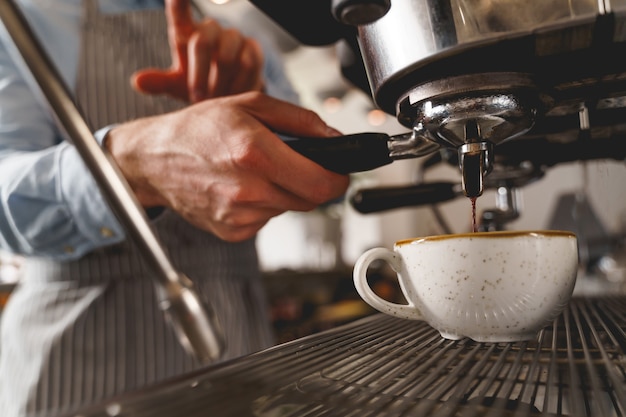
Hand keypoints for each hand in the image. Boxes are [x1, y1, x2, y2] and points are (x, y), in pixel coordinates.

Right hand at [105, 92, 349, 241]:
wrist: (154, 160)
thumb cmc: (197, 129)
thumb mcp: (250, 104)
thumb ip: (298, 120)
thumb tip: (333, 136)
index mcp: (255, 153)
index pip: (322, 184)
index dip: (339, 178)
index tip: (340, 171)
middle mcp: (248, 189)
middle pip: (310, 200)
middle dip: (311, 181)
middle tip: (294, 163)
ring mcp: (239, 215)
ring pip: (288, 209)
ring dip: (284, 191)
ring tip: (255, 170)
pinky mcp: (232, 231)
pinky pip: (266, 219)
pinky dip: (263, 204)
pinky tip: (241, 186)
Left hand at [131, 0, 263, 102]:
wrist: (229, 98)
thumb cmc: (199, 86)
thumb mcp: (176, 87)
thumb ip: (159, 82)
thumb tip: (137, 82)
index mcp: (185, 34)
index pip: (179, 12)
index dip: (178, 2)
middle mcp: (209, 29)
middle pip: (201, 43)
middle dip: (199, 76)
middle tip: (198, 98)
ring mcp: (233, 37)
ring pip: (226, 57)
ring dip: (219, 84)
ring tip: (216, 98)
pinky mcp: (253, 48)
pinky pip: (246, 66)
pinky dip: (237, 85)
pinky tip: (233, 94)